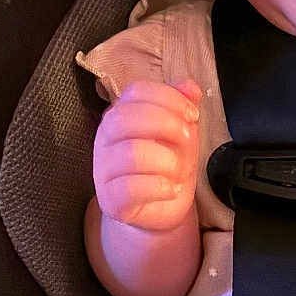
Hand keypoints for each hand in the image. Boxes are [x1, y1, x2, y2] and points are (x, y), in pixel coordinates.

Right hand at [92, 77, 203, 231]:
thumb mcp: (179, 129)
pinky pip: (130, 188)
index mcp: (120, 114)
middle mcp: (106, 139)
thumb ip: (182, 104)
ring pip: (130, 154)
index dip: (168, 98)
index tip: (192, 114)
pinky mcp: (110, 200)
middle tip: (187, 137)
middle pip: (125, 118)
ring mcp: (104, 170)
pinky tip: (171, 189)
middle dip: (165, 124)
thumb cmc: (166, 165)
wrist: (161, 208)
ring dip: (165, 160)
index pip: (136, 92)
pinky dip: (159, 187)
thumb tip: (190, 87)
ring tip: (178, 170)